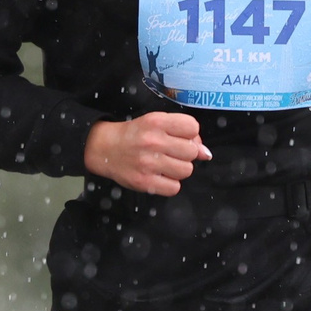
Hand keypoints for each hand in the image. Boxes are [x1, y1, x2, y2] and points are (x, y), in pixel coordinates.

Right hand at [84, 112, 209, 194]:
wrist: (104, 148)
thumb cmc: (134, 135)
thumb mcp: (156, 124)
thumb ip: (182, 134)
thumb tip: (205, 153)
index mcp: (156, 122)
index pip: (193, 127)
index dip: (191, 135)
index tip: (181, 138)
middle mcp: (153, 141)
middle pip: (191, 151)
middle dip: (185, 154)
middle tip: (171, 153)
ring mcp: (148, 163)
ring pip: (186, 170)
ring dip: (179, 170)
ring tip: (165, 165)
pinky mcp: (144, 182)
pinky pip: (174, 188)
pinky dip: (170, 184)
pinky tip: (160, 177)